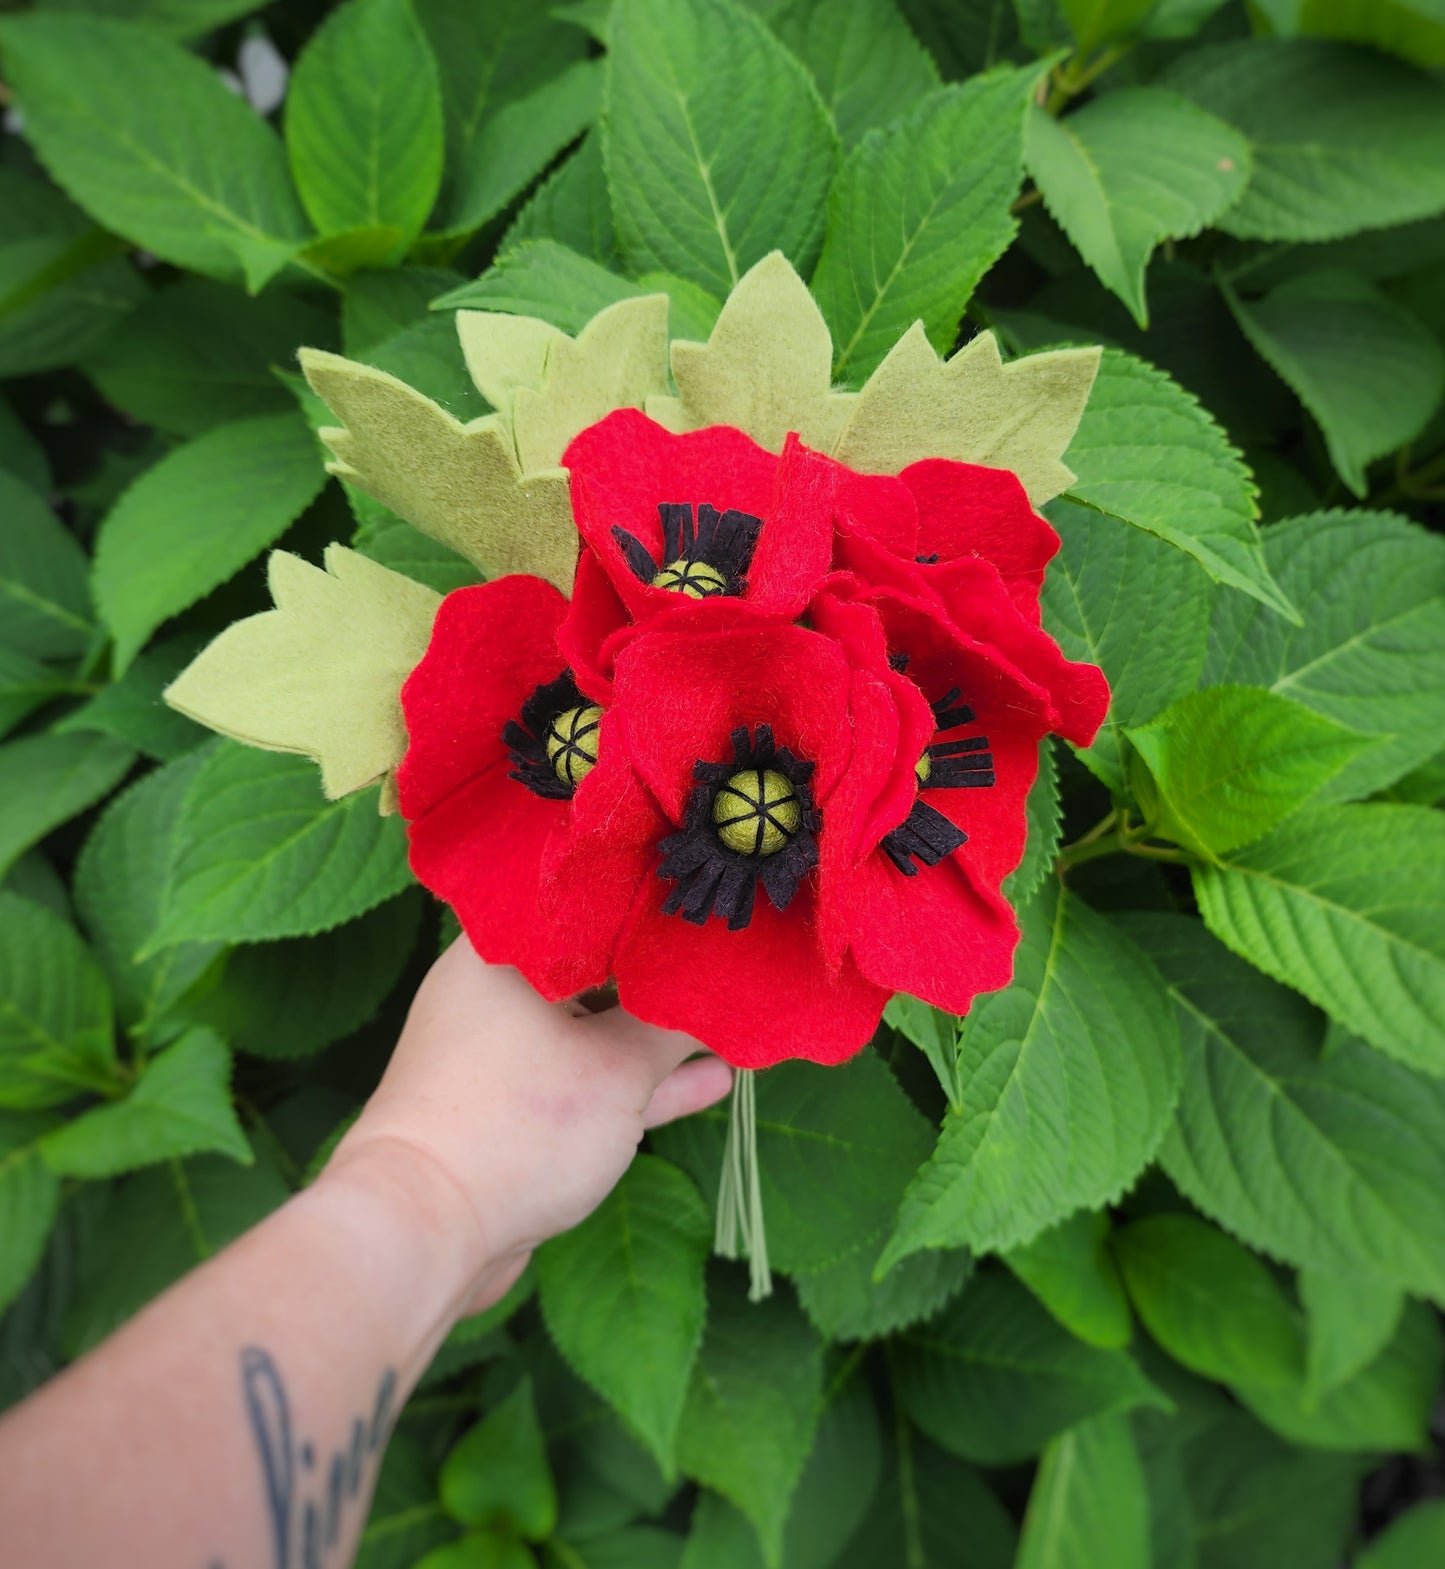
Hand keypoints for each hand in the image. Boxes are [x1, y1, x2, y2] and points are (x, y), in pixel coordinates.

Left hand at [320, 940, 732, 1316]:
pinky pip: (581, 1080)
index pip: (594, 907)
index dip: (659, 913)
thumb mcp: (619, 1066)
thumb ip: (676, 1022)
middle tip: (736, 976)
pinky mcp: (506, 1109)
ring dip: (659, 1041)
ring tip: (733, 1033)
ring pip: (592, 1032)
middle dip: (665, 984)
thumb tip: (723, 988)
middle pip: (596, 972)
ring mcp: (497, 1054)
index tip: (717, 913)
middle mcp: (492, 992)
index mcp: (502, 951)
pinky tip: (707, 1081)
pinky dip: (633, 1082)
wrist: (425, 1234)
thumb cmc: (516, 1127)